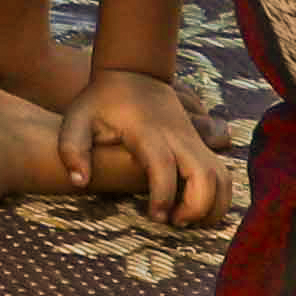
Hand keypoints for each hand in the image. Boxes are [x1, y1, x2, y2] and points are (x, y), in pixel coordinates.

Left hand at [57, 70, 224, 228]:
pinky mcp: (202, 145)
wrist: (133, 73)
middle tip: (173, 222)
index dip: (162, 195)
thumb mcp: (77, 117)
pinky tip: (198, 211)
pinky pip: (223, 176)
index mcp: (147, 131)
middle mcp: (178, 136)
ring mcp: (194, 140)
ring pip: (222, 178)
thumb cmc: (101, 101)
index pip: (164, 166)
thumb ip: (72, 148)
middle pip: (204, 175)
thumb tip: (78, 181)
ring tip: (187, 221)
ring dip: (213, 207)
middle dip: (197, 207)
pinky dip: (220, 198)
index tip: (154, 217)